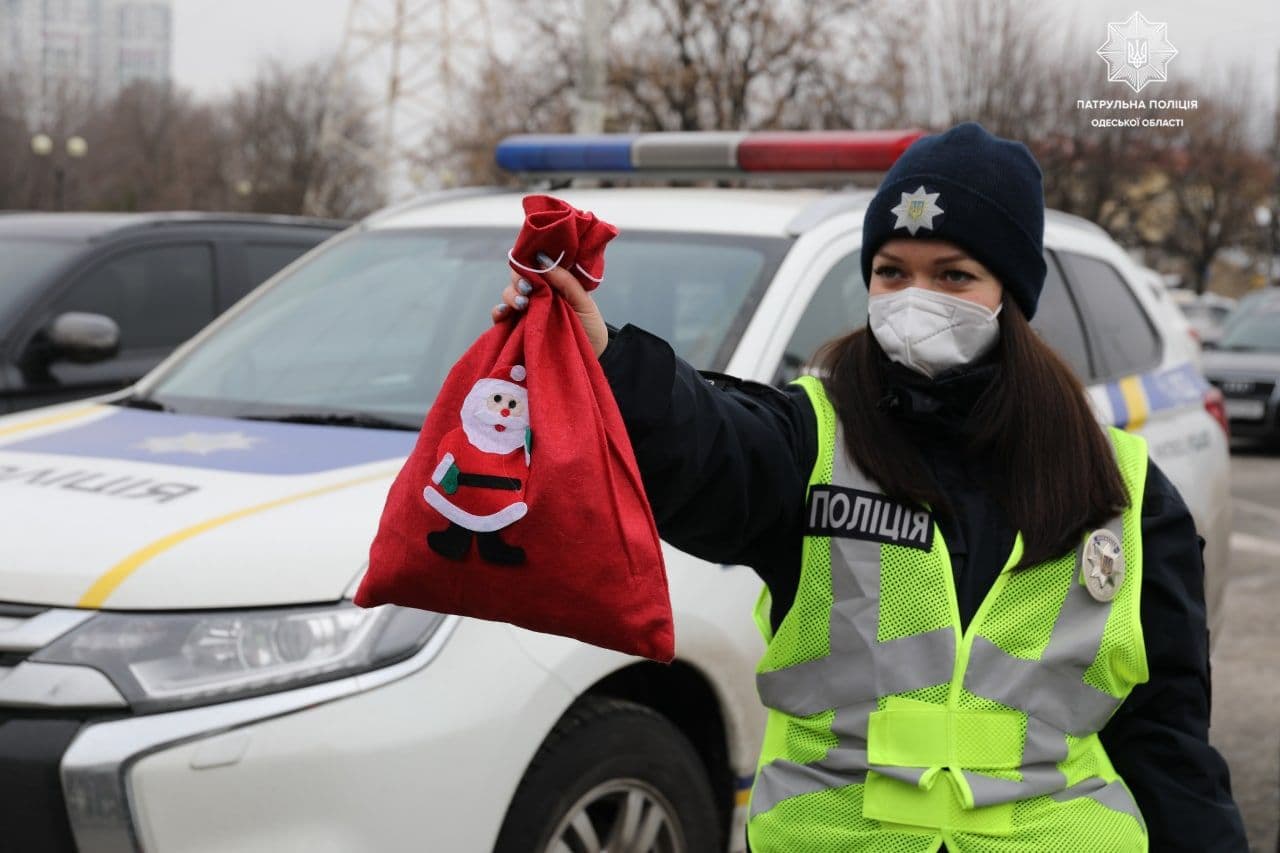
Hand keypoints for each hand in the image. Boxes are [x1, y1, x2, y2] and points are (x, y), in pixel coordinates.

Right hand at [493, 253, 607, 357]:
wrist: (589, 362)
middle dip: (519, 279)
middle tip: (527, 288)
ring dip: (511, 295)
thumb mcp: (585, 303)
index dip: (529, 260)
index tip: (533, 265)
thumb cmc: (591, 331)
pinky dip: (498, 312)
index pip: (535, 265)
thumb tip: (543, 260)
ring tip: (521, 304)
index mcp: (554, 285)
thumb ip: (567, 282)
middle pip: (519, 277)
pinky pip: (500, 317)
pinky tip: (503, 313)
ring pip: (509, 294)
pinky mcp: (516, 330)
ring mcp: (526, 312)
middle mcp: (538, 296)